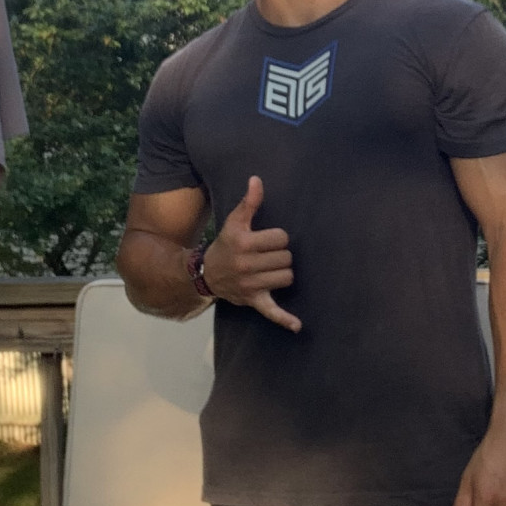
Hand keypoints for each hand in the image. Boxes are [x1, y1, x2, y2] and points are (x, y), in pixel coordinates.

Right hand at [203, 176, 299, 332]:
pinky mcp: (254, 301)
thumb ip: (249, 202)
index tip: (267, 240)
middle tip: (267, 256)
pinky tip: (297, 326)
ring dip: (282, 273)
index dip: (278, 238)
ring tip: (269, 270)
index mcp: (244, 243)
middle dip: (280, 255)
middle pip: (287, 258)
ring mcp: (251, 285)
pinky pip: (271, 312)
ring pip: (286, 278)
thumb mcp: (235, 221)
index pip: (281, 238)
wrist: (207, 274)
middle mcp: (246, 265)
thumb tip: (257, 180)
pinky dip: (284, 319)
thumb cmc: (226, 244)